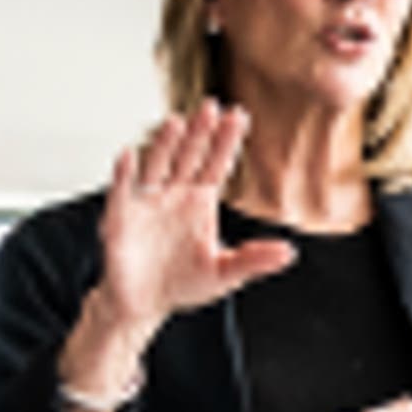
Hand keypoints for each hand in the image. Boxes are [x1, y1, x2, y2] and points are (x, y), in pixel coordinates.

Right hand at [67, 104, 295, 411]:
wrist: (144, 304)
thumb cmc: (182, 284)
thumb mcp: (225, 273)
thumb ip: (255, 260)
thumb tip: (289, 252)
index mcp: (200, 201)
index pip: (216, 164)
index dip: (226, 141)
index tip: (238, 117)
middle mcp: (174, 194)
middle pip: (188, 156)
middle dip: (200, 133)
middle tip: (211, 107)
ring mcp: (147, 202)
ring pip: (157, 165)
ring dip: (165, 145)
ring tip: (177, 124)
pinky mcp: (121, 218)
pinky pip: (122, 192)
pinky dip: (124, 175)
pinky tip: (129, 156)